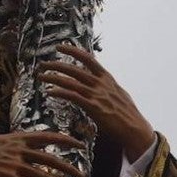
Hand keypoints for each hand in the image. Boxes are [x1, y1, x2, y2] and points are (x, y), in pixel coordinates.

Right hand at [0, 131, 84, 176]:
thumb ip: (13, 144)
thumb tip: (22, 146)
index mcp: (18, 138)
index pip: (47, 137)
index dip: (65, 140)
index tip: (79, 143)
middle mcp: (19, 150)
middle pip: (50, 158)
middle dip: (68, 167)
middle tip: (81, 174)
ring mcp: (15, 164)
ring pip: (44, 174)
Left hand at [36, 43, 155, 159]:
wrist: (136, 130)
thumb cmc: (129, 115)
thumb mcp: (120, 94)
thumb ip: (109, 87)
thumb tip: (103, 81)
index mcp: (108, 78)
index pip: (88, 59)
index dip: (73, 51)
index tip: (60, 47)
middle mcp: (101, 84)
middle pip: (74, 69)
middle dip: (56, 65)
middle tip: (43, 63)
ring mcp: (97, 95)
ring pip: (70, 82)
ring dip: (53, 78)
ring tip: (41, 76)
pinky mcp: (93, 107)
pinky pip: (72, 96)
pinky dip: (59, 92)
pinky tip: (50, 92)